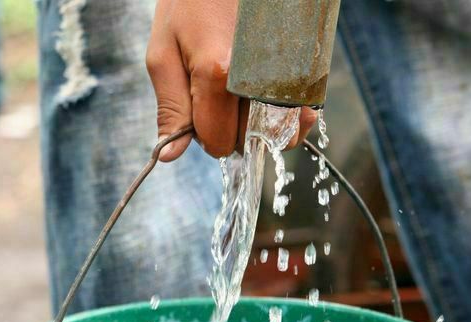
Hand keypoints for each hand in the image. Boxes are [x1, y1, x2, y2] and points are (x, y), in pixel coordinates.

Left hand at [146, 0, 316, 161]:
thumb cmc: (191, 4)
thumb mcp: (164, 52)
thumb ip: (170, 107)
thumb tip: (170, 156)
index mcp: (217, 74)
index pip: (217, 142)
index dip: (205, 137)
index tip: (200, 114)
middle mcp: (257, 77)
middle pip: (249, 141)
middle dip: (232, 131)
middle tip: (219, 97)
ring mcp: (287, 72)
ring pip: (282, 134)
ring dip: (263, 129)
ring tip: (245, 100)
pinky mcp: (306, 66)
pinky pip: (304, 113)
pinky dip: (288, 116)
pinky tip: (270, 98)